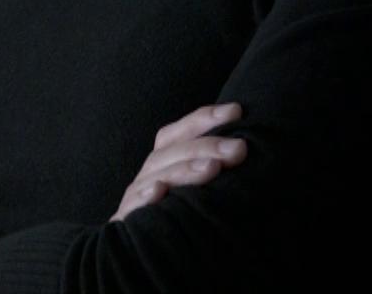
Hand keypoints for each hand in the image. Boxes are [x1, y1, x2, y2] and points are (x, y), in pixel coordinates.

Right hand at [110, 101, 247, 222]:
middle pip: (172, 152)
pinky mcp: (126, 222)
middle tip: (239, 149)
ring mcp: (137, 197)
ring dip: (184, 170)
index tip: (235, 111)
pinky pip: (132, 207)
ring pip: (157, 176)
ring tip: (212, 168)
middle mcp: (150, 174)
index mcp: (165, 162)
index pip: (180, 132)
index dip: (205, 119)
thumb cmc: (181, 218)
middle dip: (206, 146)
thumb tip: (245, 149)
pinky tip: (159, 191)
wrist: (145, 260)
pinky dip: (144, 198)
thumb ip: (212, 168)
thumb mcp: (197, 190)